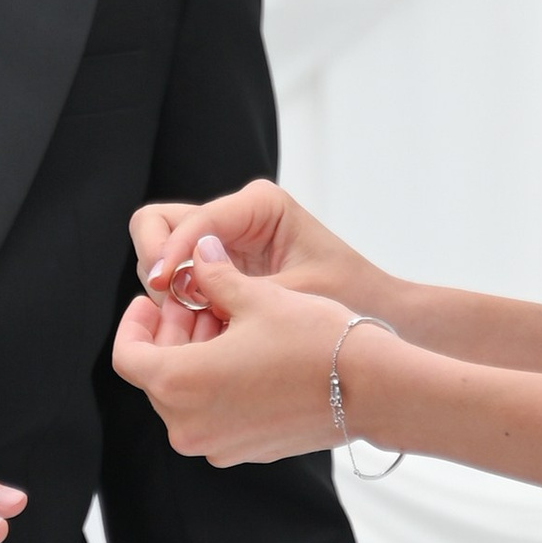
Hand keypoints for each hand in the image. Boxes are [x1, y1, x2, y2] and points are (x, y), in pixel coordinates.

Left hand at [113, 249, 385, 466]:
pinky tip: (248, 354)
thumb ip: (212, 276)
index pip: (127, 356)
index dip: (134, 323)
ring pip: (185, 396)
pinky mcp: (245, 450)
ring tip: (230, 322)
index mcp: (179, 384)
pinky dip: (217, 385)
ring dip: (195, 358)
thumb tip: (198, 254)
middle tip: (200, 301)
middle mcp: (189, 425)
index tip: (154, 300)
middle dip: (172, 335)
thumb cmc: (313, 340)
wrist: (372, 389)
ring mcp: (218, 444)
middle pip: (157, 376)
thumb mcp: (256, 297)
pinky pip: (214, 415)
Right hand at [130, 179, 391, 321]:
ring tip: (197, 328)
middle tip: (172, 304)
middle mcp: (236, 216)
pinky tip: (208, 337)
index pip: (191, 220)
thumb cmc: (351, 300)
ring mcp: (225, 244)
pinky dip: (184, 309)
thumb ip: (236, 289)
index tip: (163, 287)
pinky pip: (182, 285)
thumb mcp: (294, 295)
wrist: (382, 319)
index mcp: (259, 204)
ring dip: (170, 292)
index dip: (172, 252)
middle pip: (160, 225)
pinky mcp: (221, 273)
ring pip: (165, 256)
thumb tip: (174, 287)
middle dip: (159, 263)